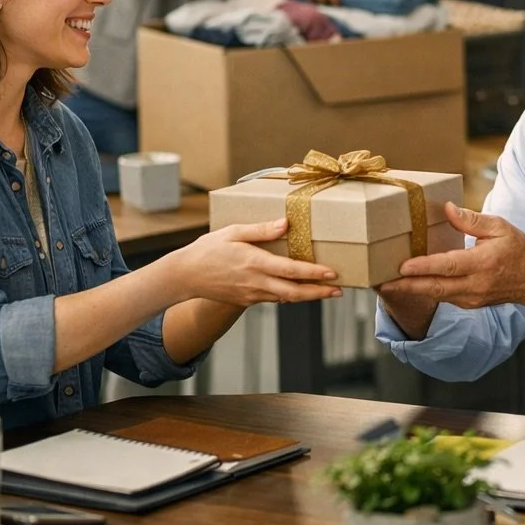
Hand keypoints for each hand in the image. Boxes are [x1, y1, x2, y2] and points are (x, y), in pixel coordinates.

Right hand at [167, 219, 342, 305]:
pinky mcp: (247, 300)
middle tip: (340, 290)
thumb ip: (261, 230)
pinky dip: (290, 295)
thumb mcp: (233, 232)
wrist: (184, 276)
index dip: (314, 274)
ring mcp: (252, 294)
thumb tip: (286, 224)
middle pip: (294, 292)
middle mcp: (256, 282)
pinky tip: (300, 291)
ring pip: (286, 298)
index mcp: (255, 263)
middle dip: (319, 292)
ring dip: (308, 296)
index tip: (333, 274)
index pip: (291, 271)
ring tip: (327, 291)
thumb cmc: (208, 250)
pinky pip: (274, 298)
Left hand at [376, 203, 524, 309]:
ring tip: (388, 283)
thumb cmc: (518, 249)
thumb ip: (472, 219)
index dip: (424, 267)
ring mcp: (473, 298)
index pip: (448, 266)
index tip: (402, 266)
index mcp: (484, 262)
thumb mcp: (499, 226)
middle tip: (382, 282)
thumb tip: (447, 208)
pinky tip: (410, 285)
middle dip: (406, 286)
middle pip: (436, 287)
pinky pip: (444, 297)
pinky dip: (426, 291)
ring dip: (412, 290)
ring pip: (437, 295)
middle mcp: (476, 284)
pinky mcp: (470, 304)